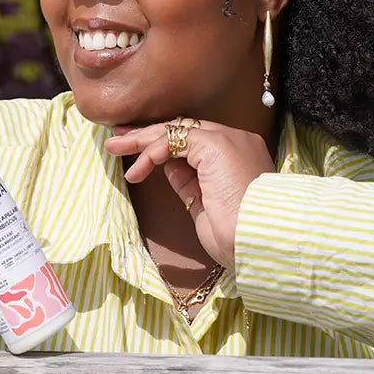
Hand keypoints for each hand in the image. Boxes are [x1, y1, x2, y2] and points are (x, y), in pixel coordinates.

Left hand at [104, 120, 274, 270]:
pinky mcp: (214, 145)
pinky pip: (173, 141)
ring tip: (115, 147)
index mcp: (239, 155)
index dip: (162, 144)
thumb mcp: (206, 204)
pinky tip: (138, 170)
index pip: (194, 140)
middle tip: (118, 138)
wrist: (258, 243)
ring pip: (174, 130)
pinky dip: (151, 153)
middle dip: (146, 135)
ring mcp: (227, 140)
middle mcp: (235, 141)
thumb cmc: (236, 236)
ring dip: (141, 140)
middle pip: (182, 129)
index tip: (137, 151)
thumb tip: (167, 165)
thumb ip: (189, 180)